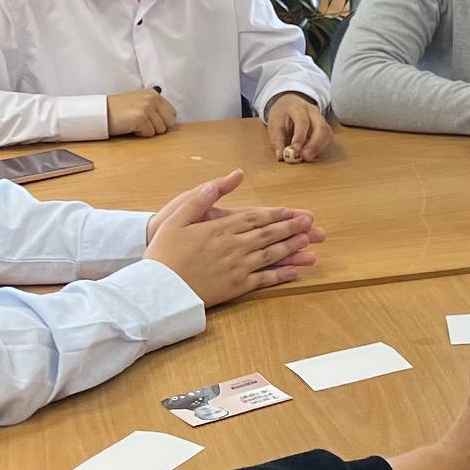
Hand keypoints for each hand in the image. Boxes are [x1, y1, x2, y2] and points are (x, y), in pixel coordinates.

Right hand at [108, 87, 177, 137]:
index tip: (149, 120)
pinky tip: (130, 127)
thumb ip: (155, 108)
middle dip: (158, 127)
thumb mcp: (140, 102)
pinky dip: (140, 134)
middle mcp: (152, 99)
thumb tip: (172, 122)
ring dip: (148, 130)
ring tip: (134, 123)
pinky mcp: (140, 118)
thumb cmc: (119, 110)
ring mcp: (147, 108)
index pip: (173, 113)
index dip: (162, 120)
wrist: (101, 112)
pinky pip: (149, 134)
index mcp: (154, 94)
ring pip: (160, 130)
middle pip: (170, 123)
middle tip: (142, 123)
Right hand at [146, 171, 323, 304]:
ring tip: (309, 242)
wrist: (159, 289)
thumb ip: (201, 199)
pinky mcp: (236, 287)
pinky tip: (295, 272)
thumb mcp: (178, 218)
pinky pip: (264, 280)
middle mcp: (234, 246)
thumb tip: (220, 181)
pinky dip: (281, 275)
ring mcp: (237, 267)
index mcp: (220, 228)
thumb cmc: (164, 253)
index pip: (255, 218)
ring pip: (271, 255)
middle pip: (269, 235)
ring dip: (292, 248)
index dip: (276, 214)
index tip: (292, 211)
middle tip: (311, 223)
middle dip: (292, 228)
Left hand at [265, 92, 333, 162]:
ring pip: (326, 133)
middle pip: (320, 126)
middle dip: (315, 143)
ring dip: (319, 147)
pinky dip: (321, 147)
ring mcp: (321, 118)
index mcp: (298, 107)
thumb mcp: (274, 124)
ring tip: (308, 157)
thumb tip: (280, 155)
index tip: (295, 149)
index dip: (300, 135)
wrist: (290, 104)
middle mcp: (313, 111)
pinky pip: (327, 138)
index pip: (302, 120)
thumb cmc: (282, 114)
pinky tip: (312, 154)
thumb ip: (277, 140)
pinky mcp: (324, 127)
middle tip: (306, 156)